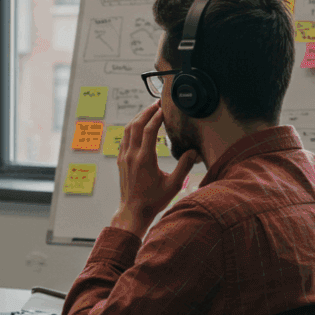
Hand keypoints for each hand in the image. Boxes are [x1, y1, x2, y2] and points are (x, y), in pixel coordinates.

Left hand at [111, 103, 197, 238]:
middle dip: (147, 112)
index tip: (164, 108)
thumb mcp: (174, 185)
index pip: (149, 130)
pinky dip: (131, 128)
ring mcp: (124, 157)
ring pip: (127, 130)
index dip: (157, 116)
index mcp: (144, 159)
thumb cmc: (153, 200)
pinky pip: (124, 138)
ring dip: (138, 118)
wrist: (133, 211)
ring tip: (149, 110)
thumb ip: (184, 166)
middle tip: (157, 103)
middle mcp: (132, 155)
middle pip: (136, 125)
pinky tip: (138, 125)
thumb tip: (194, 151)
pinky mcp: (121, 160)